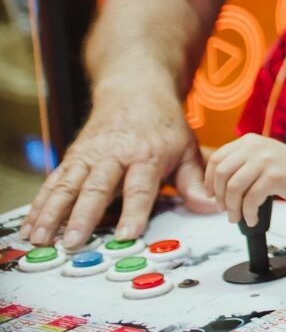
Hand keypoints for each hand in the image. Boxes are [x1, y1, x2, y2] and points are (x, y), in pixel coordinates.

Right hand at [24, 86, 216, 248]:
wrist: (136, 90)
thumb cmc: (163, 125)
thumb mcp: (187, 148)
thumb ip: (195, 181)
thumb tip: (209, 206)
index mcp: (147, 155)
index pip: (140, 187)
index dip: (134, 211)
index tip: (128, 234)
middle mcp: (114, 155)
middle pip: (98, 188)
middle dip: (84, 216)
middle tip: (74, 241)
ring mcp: (90, 155)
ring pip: (68, 186)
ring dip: (53, 213)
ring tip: (42, 238)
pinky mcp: (73, 156)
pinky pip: (54, 182)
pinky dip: (40, 204)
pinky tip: (31, 225)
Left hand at [206, 134, 285, 223]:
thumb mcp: (261, 158)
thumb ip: (240, 164)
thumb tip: (213, 186)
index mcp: (249, 141)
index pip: (217, 159)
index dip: (209, 180)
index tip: (211, 195)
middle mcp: (255, 147)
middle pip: (222, 174)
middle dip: (219, 196)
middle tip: (224, 209)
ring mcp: (266, 160)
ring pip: (234, 188)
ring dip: (233, 208)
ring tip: (237, 217)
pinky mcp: (275, 176)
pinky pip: (251, 199)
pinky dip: (248, 213)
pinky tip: (252, 218)